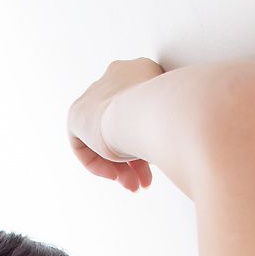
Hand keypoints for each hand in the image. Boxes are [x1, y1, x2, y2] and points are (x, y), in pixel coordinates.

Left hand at [67, 58, 163, 191]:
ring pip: (108, 139)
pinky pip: (88, 146)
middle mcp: (116, 76)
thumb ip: (169, 128)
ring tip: (135, 185)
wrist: (145, 114)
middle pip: (124, 127)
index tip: (158, 162)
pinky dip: (100, 164)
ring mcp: (95, 93)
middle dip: (136, 160)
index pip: (142, 112)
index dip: (148, 142)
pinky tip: (115, 175)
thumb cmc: (171, 116)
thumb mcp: (175, 120)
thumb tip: (177, 150)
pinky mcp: (78, 113)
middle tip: (146, 182)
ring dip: (122, 168)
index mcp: (143, 70)